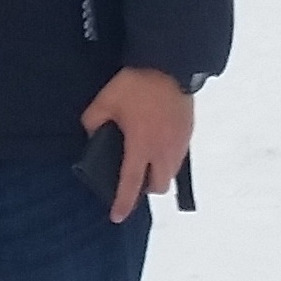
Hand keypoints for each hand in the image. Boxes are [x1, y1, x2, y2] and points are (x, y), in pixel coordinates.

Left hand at [81, 67, 194, 224]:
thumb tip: (92, 132)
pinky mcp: (188, 131)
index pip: (131, 184)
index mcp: (141, 147)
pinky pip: (178, 155)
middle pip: (157, 185)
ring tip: (146, 158)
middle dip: (145, 187)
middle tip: (133, 174)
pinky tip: (158, 140)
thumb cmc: (137, 85)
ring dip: (158, 172)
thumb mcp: (106, 100)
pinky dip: (167, 155)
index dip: (123, 203)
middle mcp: (163, 151)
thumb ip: (93, 120)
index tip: (117, 216)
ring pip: (170, 172)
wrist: (169, 64)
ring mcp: (179, 143)